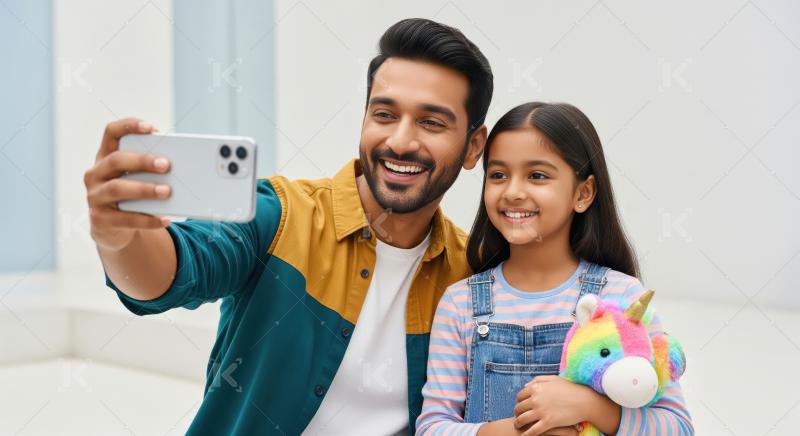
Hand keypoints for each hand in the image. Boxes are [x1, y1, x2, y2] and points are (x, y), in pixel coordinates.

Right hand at [85, 118, 170, 250]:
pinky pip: (126, 219)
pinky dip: (148, 219)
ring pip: (118, 188)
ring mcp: (95, 197)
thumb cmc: (132, 197)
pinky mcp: (100, 219)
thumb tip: (179, 166)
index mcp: (105, 158)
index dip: (129, 126)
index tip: (152, 128)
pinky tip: (165, 219)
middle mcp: (96, 174)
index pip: (111, 133)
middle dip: (142, 160)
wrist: (115, 230)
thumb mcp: (136, 179)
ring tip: (167, 191)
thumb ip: (150, 169)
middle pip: (116, 160)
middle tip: (166, 164)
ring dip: (144, 189)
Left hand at [512, 375, 593, 435]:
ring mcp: (542, 411)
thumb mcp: (553, 379)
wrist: (585, 401)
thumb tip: (525, 386)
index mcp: (536, 388)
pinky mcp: (548, 422)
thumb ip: (538, 380)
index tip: (521, 406)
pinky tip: (525, 435)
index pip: (520, 396)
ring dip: (518, 423)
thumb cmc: (570, 389)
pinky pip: (533, 430)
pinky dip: (527, 434)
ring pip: (522, 419)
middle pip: (519, 408)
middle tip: (518, 417)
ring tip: (519, 426)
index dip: (519, 402)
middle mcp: (536, 399)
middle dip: (517, 413)